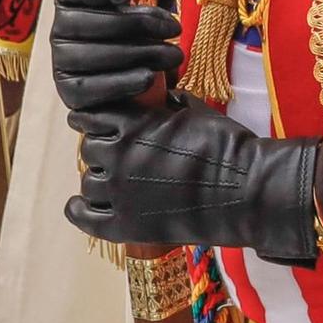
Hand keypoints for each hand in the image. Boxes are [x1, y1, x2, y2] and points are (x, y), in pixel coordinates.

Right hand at [49, 0, 187, 109]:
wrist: (142, 71)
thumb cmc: (143, 27)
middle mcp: (60, 28)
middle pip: (91, 23)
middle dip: (139, 25)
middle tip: (175, 28)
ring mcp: (62, 62)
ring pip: (95, 56)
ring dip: (140, 54)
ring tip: (173, 55)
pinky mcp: (71, 92)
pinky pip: (92, 88)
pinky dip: (124, 83)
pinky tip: (148, 77)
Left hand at [65, 88, 321, 259]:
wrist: (244, 191)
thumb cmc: (226, 147)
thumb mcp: (197, 110)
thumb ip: (169, 103)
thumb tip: (161, 97)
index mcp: (133, 124)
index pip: (91, 116)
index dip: (95, 119)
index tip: (96, 123)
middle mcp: (119, 155)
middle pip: (89, 149)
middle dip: (101, 150)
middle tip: (117, 156)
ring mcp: (119, 192)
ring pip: (88, 181)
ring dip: (98, 179)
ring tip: (113, 183)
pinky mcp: (124, 225)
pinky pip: (85, 218)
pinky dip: (78, 211)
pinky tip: (80, 207)